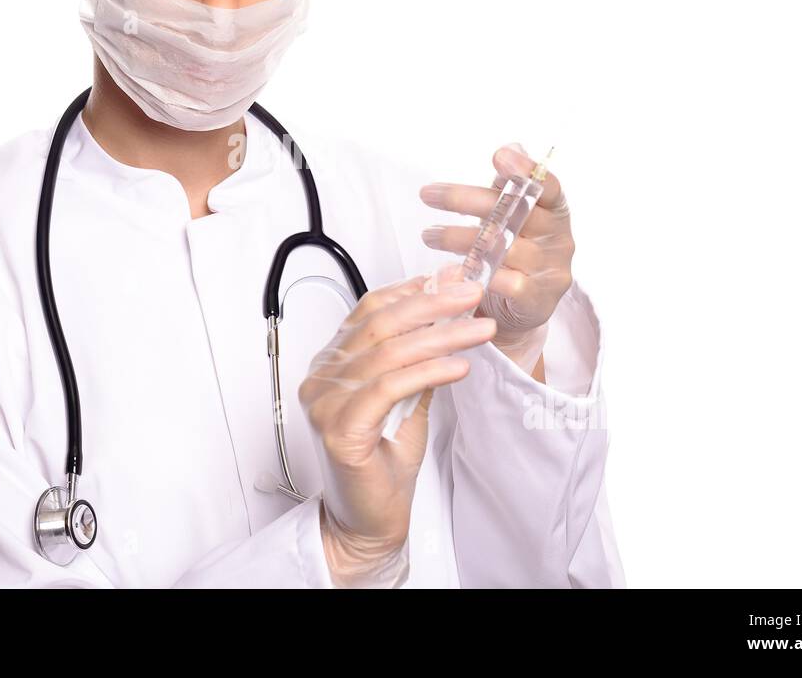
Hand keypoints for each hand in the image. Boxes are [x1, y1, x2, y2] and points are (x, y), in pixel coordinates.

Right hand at [298, 274, 495, 585]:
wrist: (369, 522)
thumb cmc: (384, 465)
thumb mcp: (407, 400)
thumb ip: (416, 360)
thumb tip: (446, 315)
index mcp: (331, 364)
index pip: (369, 311)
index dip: (412, 290)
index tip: (453, 280)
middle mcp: (321, 378)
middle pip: (380, 325)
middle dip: (433, 304)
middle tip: (472, 294)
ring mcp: (325, 402)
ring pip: (389, 353)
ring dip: (442, 336)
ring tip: (480, 330)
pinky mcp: (339, 428)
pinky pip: (389, 387)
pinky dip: (429, 372)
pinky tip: (459, 366)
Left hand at [420, 144, 574, 369]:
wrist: (520, 309)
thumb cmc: (515, 252)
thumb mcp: (514, 216)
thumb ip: (511, 186)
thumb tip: (510, 148)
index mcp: (555, 212)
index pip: (549, 187)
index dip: (527, 170)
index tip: (498, 156)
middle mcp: (559, 239)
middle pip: (515, 213)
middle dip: (467, 200)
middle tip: (428, 194)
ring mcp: (551, 271)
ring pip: (504, 248)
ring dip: (459, 239)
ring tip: (429, 234)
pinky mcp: (537, 301)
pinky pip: (505, 284)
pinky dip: (475, 274)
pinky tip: (448, 270)